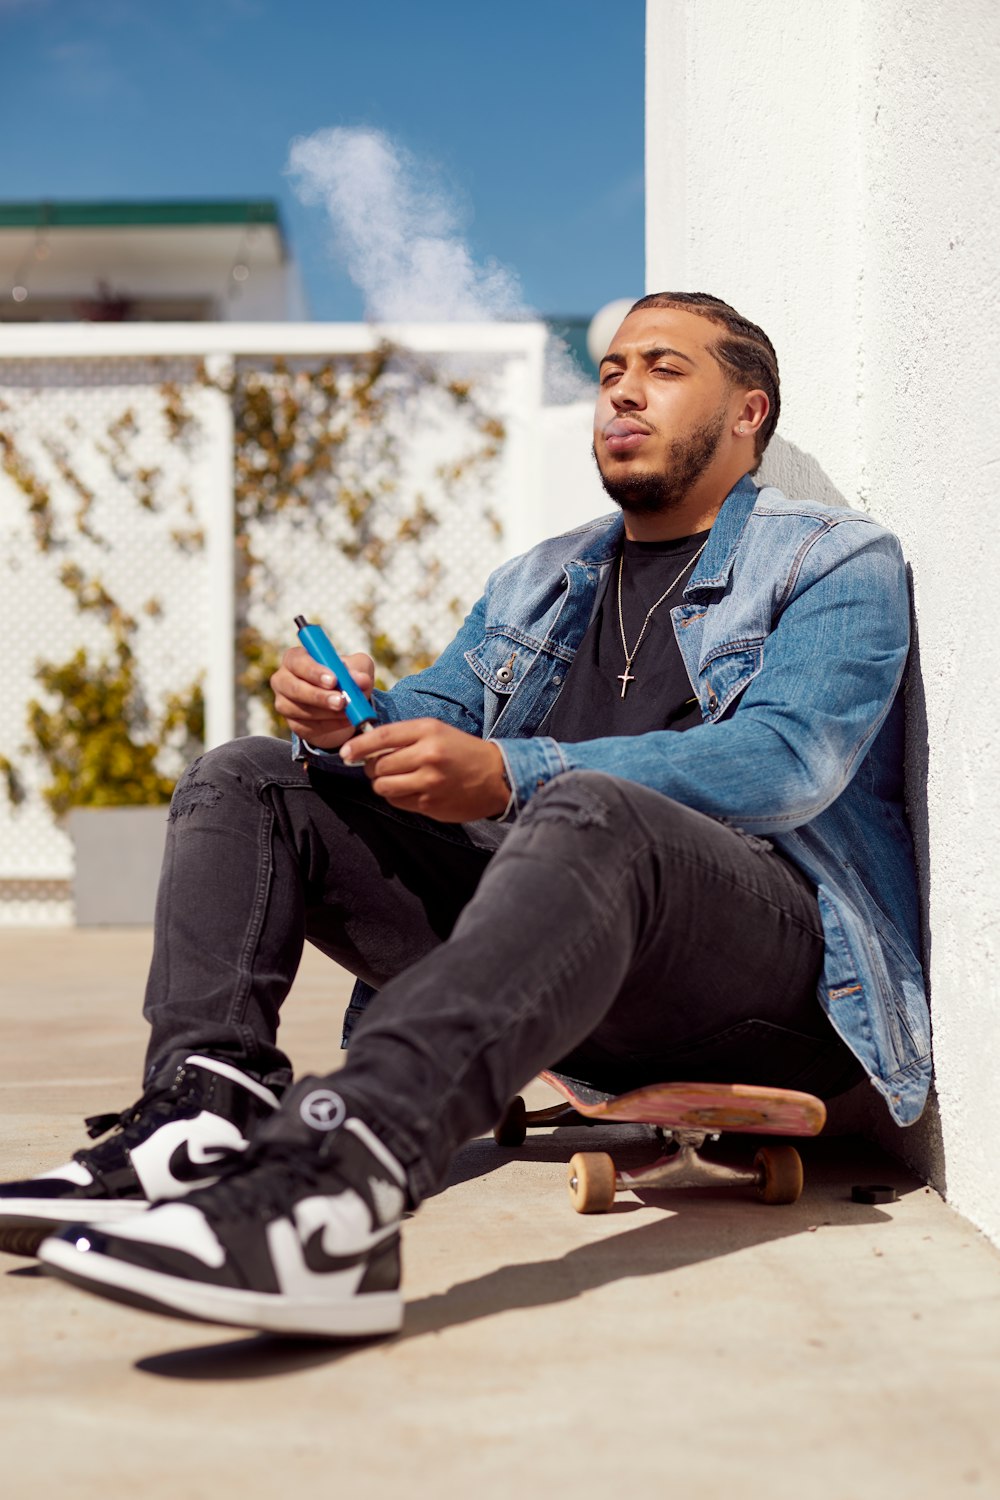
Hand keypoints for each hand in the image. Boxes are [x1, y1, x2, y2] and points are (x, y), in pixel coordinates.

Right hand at [269, 647, 374, 749]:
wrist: (344, 704)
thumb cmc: (345, 676)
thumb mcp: (357, 667)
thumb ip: (359, 670)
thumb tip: (361, 680)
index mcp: (295, 659)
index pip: (298, 662)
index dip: (314, 672)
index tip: (334, 680)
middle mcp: (284, 680)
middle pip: (294, 688)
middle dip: (319, 696)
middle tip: (341, 701)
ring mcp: (285, 703)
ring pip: (301, 710)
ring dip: (327, 713)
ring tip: (348, 712)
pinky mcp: (293, 724)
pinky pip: (308, 727)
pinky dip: (330, 725)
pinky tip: (345, 721)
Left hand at [341, 719, 509, 822]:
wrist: (495, 776)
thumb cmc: (460, 751)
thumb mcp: (436, 732)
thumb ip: (404, 737)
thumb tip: (366, 746)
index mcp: (428, 731)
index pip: (382, 737)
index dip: (359, 746)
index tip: (346, 752)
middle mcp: (428, 755)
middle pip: (379, 765)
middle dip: (372, 768)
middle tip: (379, 767)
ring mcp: (429, 782)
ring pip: (383, 786)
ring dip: (382, 784)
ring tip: (393, 779)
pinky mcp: (431, 804)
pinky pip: (397, 802)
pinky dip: (396, 796)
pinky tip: (409, 790)